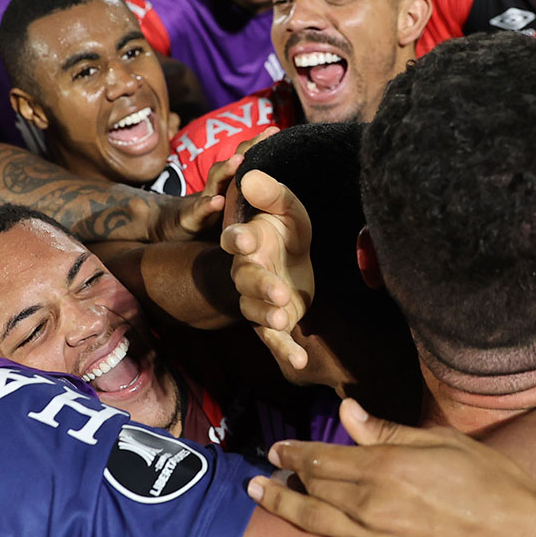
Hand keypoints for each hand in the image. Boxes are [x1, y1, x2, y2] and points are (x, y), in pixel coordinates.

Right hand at [221, 169, 314, 371]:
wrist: (295, 261)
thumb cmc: (285, 231)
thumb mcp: (288, 208)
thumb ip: (273, 194)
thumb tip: (250, 174)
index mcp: (248, 241)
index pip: (235, 239)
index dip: (238, 239)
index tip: (243, 238)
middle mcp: (247, 272)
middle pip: (246, 280)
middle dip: (259, 286)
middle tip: (277, 291)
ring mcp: (258, 300)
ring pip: (255, 310)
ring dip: (268, 315)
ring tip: (283, 317)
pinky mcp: (273, 322)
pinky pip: (274, 338)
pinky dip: (285, 351)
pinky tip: (300, 362)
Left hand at [247, 400, 535, 536]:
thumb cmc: (491, 481)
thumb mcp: (441, 443)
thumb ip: (387, 432)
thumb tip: (345, 412)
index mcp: (386, 467)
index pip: (325, 457)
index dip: (297, 452)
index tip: (280, 449)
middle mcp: (372, 506)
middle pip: (315, 488)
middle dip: (286, 477)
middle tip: (265, 472)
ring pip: (314, 525)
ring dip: (281, 509)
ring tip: (258, 497)